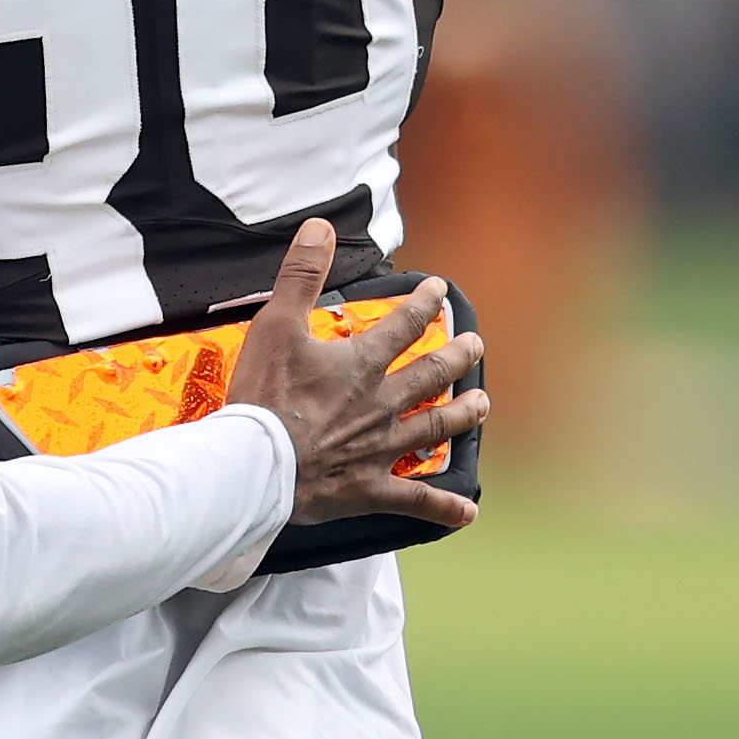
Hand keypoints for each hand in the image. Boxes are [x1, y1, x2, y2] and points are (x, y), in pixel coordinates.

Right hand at [228, 219, 488, 529]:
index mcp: (361, 365)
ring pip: (434, 429)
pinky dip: (442, 507)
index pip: (403, 326)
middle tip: (475, 345)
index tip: (439, 291)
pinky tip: (467, 511)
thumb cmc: (264, 395)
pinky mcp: (370, 489)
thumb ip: (300, 275)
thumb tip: (320, 228)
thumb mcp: (275, 324)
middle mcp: (381, 404)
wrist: (257, 464)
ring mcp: (381, 448)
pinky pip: (415, 500)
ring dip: (461, 415)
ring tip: (481, 405)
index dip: (423, 304)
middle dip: (456, 357)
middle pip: (430, 375)